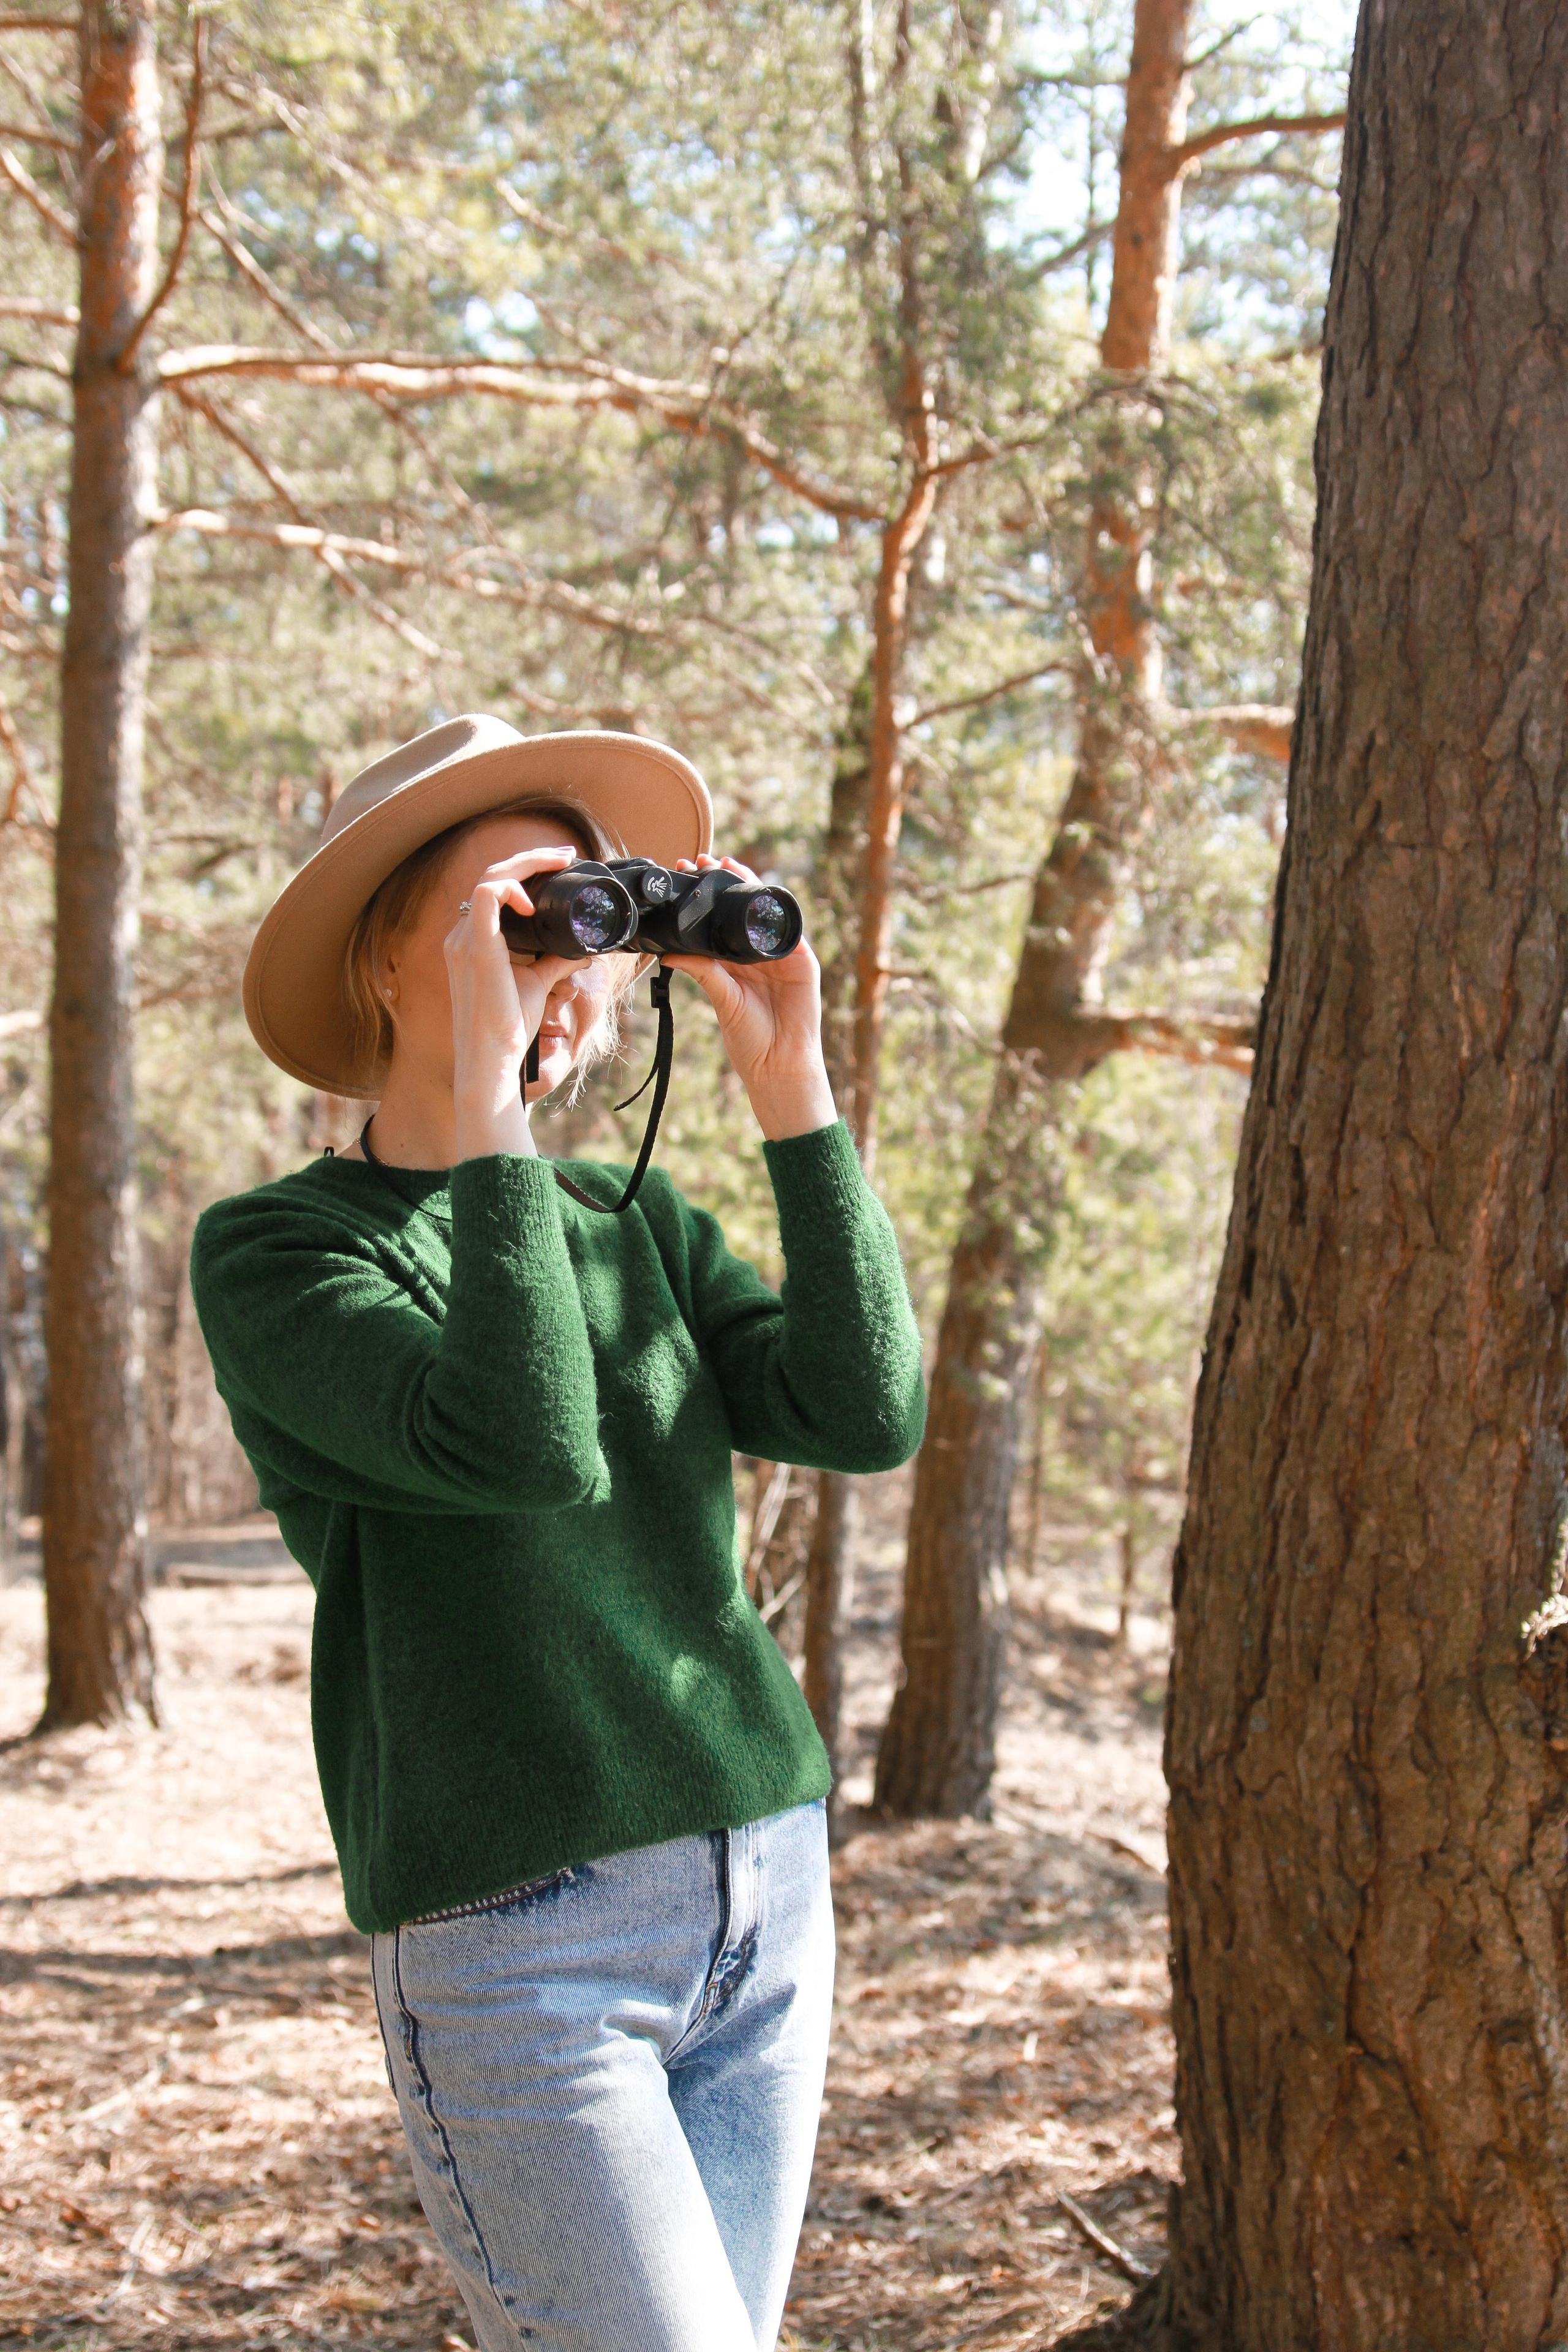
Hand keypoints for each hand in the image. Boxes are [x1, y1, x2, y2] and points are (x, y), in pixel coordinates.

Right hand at [444, 844, 584, 1157]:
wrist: (493, 1058)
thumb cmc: (510, 1028)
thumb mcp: (538, 984)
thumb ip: (556, 962)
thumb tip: (583, 952)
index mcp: (472, 942)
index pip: (493, 891)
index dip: (524, 872)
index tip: (558, 865)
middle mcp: (461, 936)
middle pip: (492, 877)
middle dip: (530, 860)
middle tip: (564, 854)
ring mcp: (463, 940)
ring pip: (490, 879)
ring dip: (527, 864)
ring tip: (558, 861)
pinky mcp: (474, 947)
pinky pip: (488, 895)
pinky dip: (514, 888)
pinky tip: (534, 901)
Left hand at [661, 856, 837, 1142]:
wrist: (778, 1064)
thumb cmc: (750, 1038)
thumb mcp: (720, 997)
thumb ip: (701, 970)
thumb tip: (668, 951)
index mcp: (736, 962)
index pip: (719, 920)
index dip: (705, 898)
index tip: (685, 874)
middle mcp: (758, 954)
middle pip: (741, 909)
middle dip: (724, 882)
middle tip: (702, 860)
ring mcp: (781, 955)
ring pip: (764, 912)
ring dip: (749, 886)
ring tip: (728, 865)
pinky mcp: (802, 961)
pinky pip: (789, 930)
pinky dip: (775, 911)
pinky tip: (760, 892)